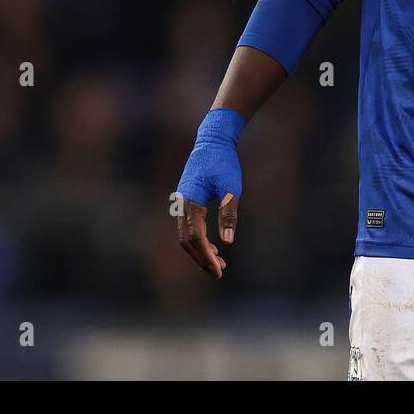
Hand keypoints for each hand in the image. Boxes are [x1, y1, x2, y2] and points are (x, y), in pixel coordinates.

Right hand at [173, 109, 243, 278]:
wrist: (212, 141)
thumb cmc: (223, 162)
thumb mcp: (231, 187)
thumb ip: (229, 213)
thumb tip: (227, 242)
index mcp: (190, 201)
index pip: (194, 237)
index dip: (205, 255)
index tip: (218, 270)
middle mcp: (182, 204)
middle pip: (186, 241)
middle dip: (201, 259)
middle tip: (219, 273)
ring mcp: (182, 203)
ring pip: (185, 236)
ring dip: (200, 252)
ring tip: (219, 265)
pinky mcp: (186, 202)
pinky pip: (188, 228)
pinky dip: (198, 241)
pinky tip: (213, 248)